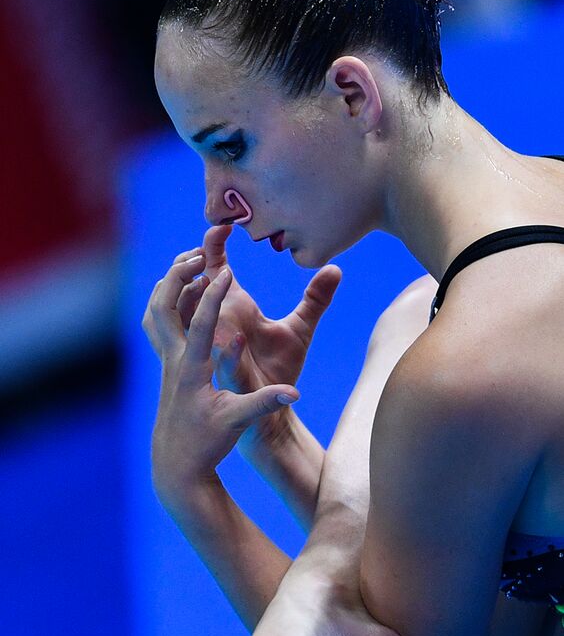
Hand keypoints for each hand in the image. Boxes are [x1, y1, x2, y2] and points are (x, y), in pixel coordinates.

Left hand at [141, 246, 302, 503]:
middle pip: (165, 306)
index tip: (224, 267)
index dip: (213, 294)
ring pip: (155, 310)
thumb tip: (294, 393)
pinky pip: (158, 321)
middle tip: (202, 252)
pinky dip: (168, 299)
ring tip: (192, 263)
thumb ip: (265, 404)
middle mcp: (174, 360)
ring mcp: (165, 361)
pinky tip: (184, 293)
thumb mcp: (239, 423)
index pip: (201, 323)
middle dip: (180, 275)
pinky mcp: (165, 365)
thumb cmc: (208, 444)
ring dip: (170, 283)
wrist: (176, 465)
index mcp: (193, 369)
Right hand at [196, 224, 342, 449]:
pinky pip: (221, 359)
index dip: (211, 244)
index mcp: (230, 310)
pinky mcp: (227, 377)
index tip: (225, 222)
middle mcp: (215, 326)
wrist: (275, 413)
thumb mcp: (300, 329)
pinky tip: (235, 336)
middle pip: (188, 287)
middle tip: (204, 238)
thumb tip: (336, 269)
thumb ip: (315, 299)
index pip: (212, 270)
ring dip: (196, 294)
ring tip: (205, 267)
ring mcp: (216, 351)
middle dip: (187, 263)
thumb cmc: (279, 371)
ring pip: (191, 318)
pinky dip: (226, 348)